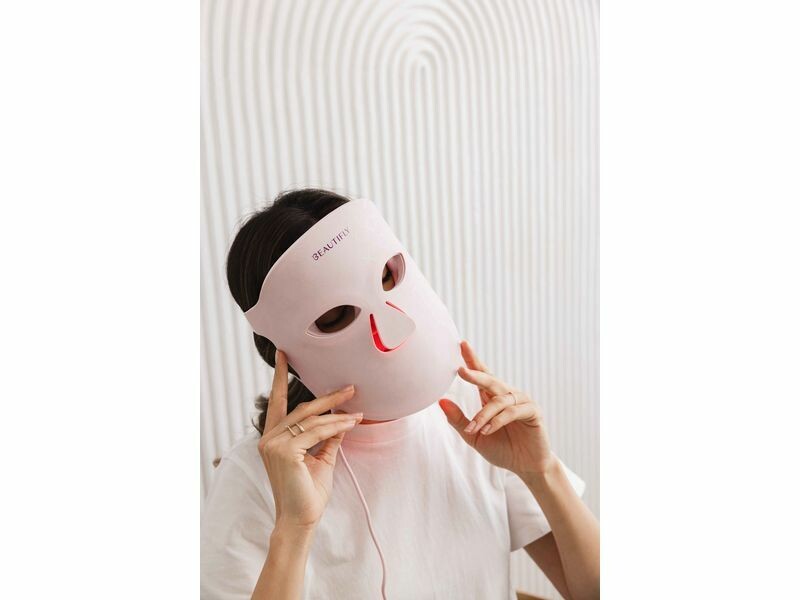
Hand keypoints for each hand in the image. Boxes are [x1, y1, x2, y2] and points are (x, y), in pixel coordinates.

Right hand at [257, 349, 362, 531]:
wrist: (301, 519)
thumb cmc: (308, 492)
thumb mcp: (320, 458)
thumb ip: (327, 437)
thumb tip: (342, 419)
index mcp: (273, 437)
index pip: (276, 402)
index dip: (278, 376)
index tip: (283, 354)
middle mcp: (269, 438)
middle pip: (302, 408)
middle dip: (328, 397)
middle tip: (350, 387)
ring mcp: (274, 444)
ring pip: (312, 420)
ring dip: (338, 414)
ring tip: (358, 411)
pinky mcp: (285, 451)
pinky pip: (317, 432)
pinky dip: (336, 427)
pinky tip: (351, 423)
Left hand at [439, 340, 554, 476]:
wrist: (525, 467)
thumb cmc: (502, 449)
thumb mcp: (474, 436)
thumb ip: (459, 419)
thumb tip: (440, 401)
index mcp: (493, 398)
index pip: (482, 374)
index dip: (473, 360)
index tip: (462, 344)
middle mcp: (508, 395)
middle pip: (490, 380)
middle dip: (475, 374)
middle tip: (461, 370)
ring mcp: (522, 402)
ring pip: (499, 400)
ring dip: (483, 414)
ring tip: (474, 428)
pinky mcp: (533, 412)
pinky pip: (512, 411)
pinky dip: (497, 420)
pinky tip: (487, 429)